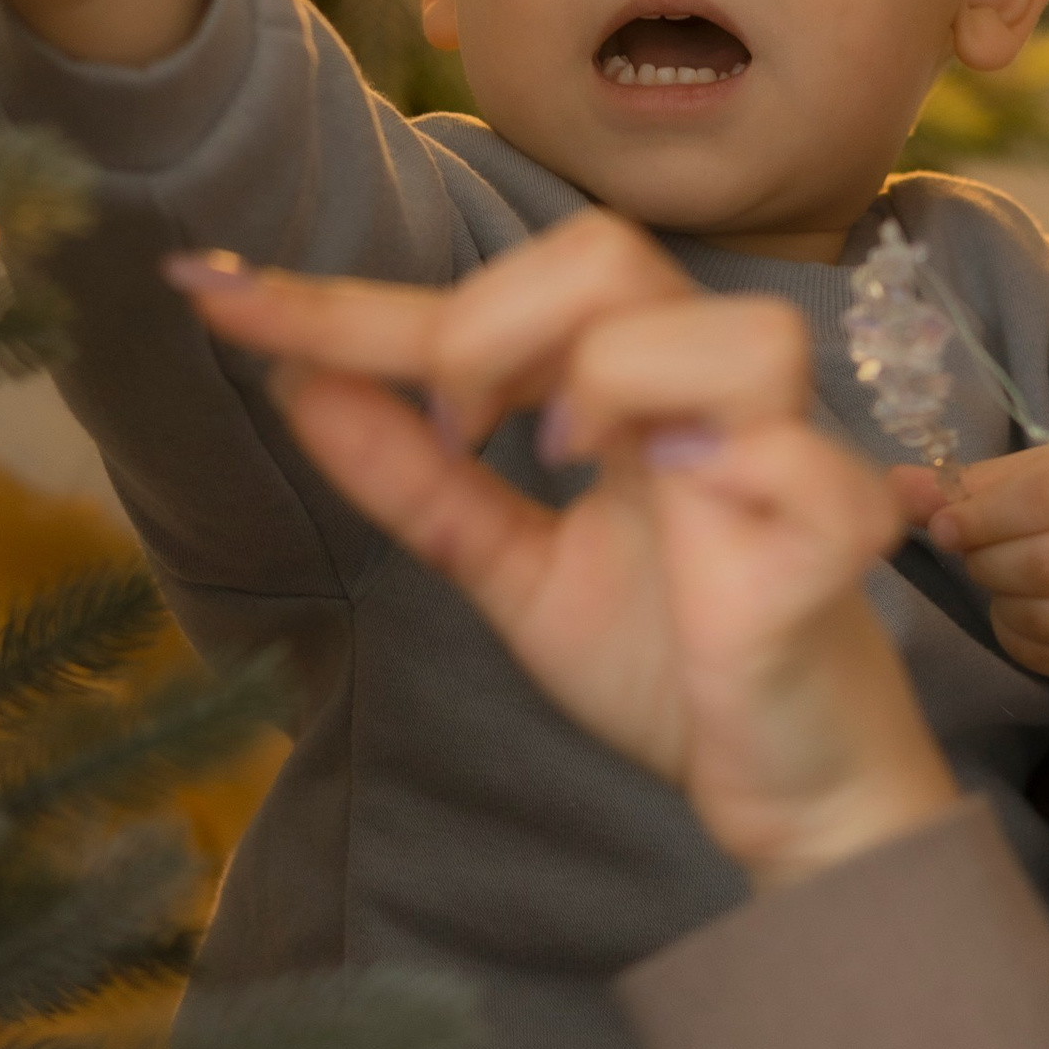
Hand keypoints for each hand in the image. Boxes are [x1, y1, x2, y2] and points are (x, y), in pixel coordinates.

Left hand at [170, 211, 962, 883]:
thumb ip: (416, 479)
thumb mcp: (509, 570)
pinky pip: (784, 454)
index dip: (347, 303)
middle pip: (603, 253)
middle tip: (458, 430)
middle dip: (486, 326)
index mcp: (634, 385)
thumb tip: (295, 381)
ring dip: (610, 379)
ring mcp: (785, 450)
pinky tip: (682, 513)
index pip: (487, 301)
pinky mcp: (838, 528)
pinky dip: (717, 467)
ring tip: (565, 464)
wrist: (784, 795)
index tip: (211, 292)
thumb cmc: (671, 666)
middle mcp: (712, 391)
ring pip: (720, 327)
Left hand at [901, 425, 1048, 702]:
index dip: (982, 518)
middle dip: (988, 565)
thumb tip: (895, 488)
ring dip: (1004, 606)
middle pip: (1047, 566)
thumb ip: (981, 482)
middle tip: (970, 556)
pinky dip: (1025, 643)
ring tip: (996, 584)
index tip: (942, 528)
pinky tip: (1018, 617)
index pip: (1045, 498)